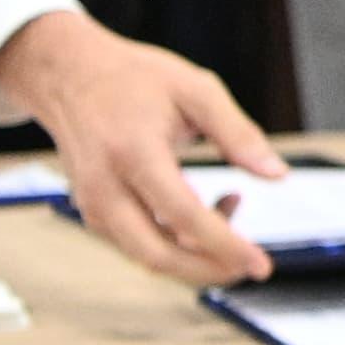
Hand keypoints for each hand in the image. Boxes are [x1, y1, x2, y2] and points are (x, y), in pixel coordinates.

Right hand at [0, 8, 281, 285]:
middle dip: (209, 270)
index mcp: (133, 153)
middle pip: (156, 254)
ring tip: (232, 205)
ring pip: (146, 256)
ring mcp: (93, 203)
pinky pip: (137, 243)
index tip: (261, 265)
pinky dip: (176, 240)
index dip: (225, 245)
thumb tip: (277, 175)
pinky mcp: (93, 211)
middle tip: (254, 266)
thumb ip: (238, 133)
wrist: (67, 75)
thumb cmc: (134, 79)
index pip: (182, 216)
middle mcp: (104, 186)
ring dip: (196, 252)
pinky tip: (205, 206)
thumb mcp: (196, 90)